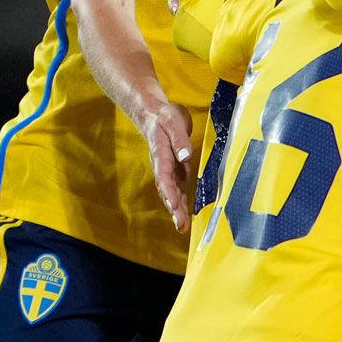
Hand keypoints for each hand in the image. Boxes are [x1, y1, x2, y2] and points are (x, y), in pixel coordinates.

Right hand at [139, 98, 198, 230]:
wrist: (155, 115)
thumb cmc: (164, 117)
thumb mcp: (172, 122)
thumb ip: (179, 140)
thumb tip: (186, 157)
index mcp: (161, 154)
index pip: (164, 176)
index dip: (169, 192)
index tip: (174, 206)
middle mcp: (163, 165)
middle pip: (167, 190)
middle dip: (173, 208)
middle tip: (180, 225)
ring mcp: (168, 169)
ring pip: (172, 193)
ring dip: (177, 210)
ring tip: (182, 226)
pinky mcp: (175, 170)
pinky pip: (178, 189)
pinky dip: (181, 203)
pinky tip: (185, 216)